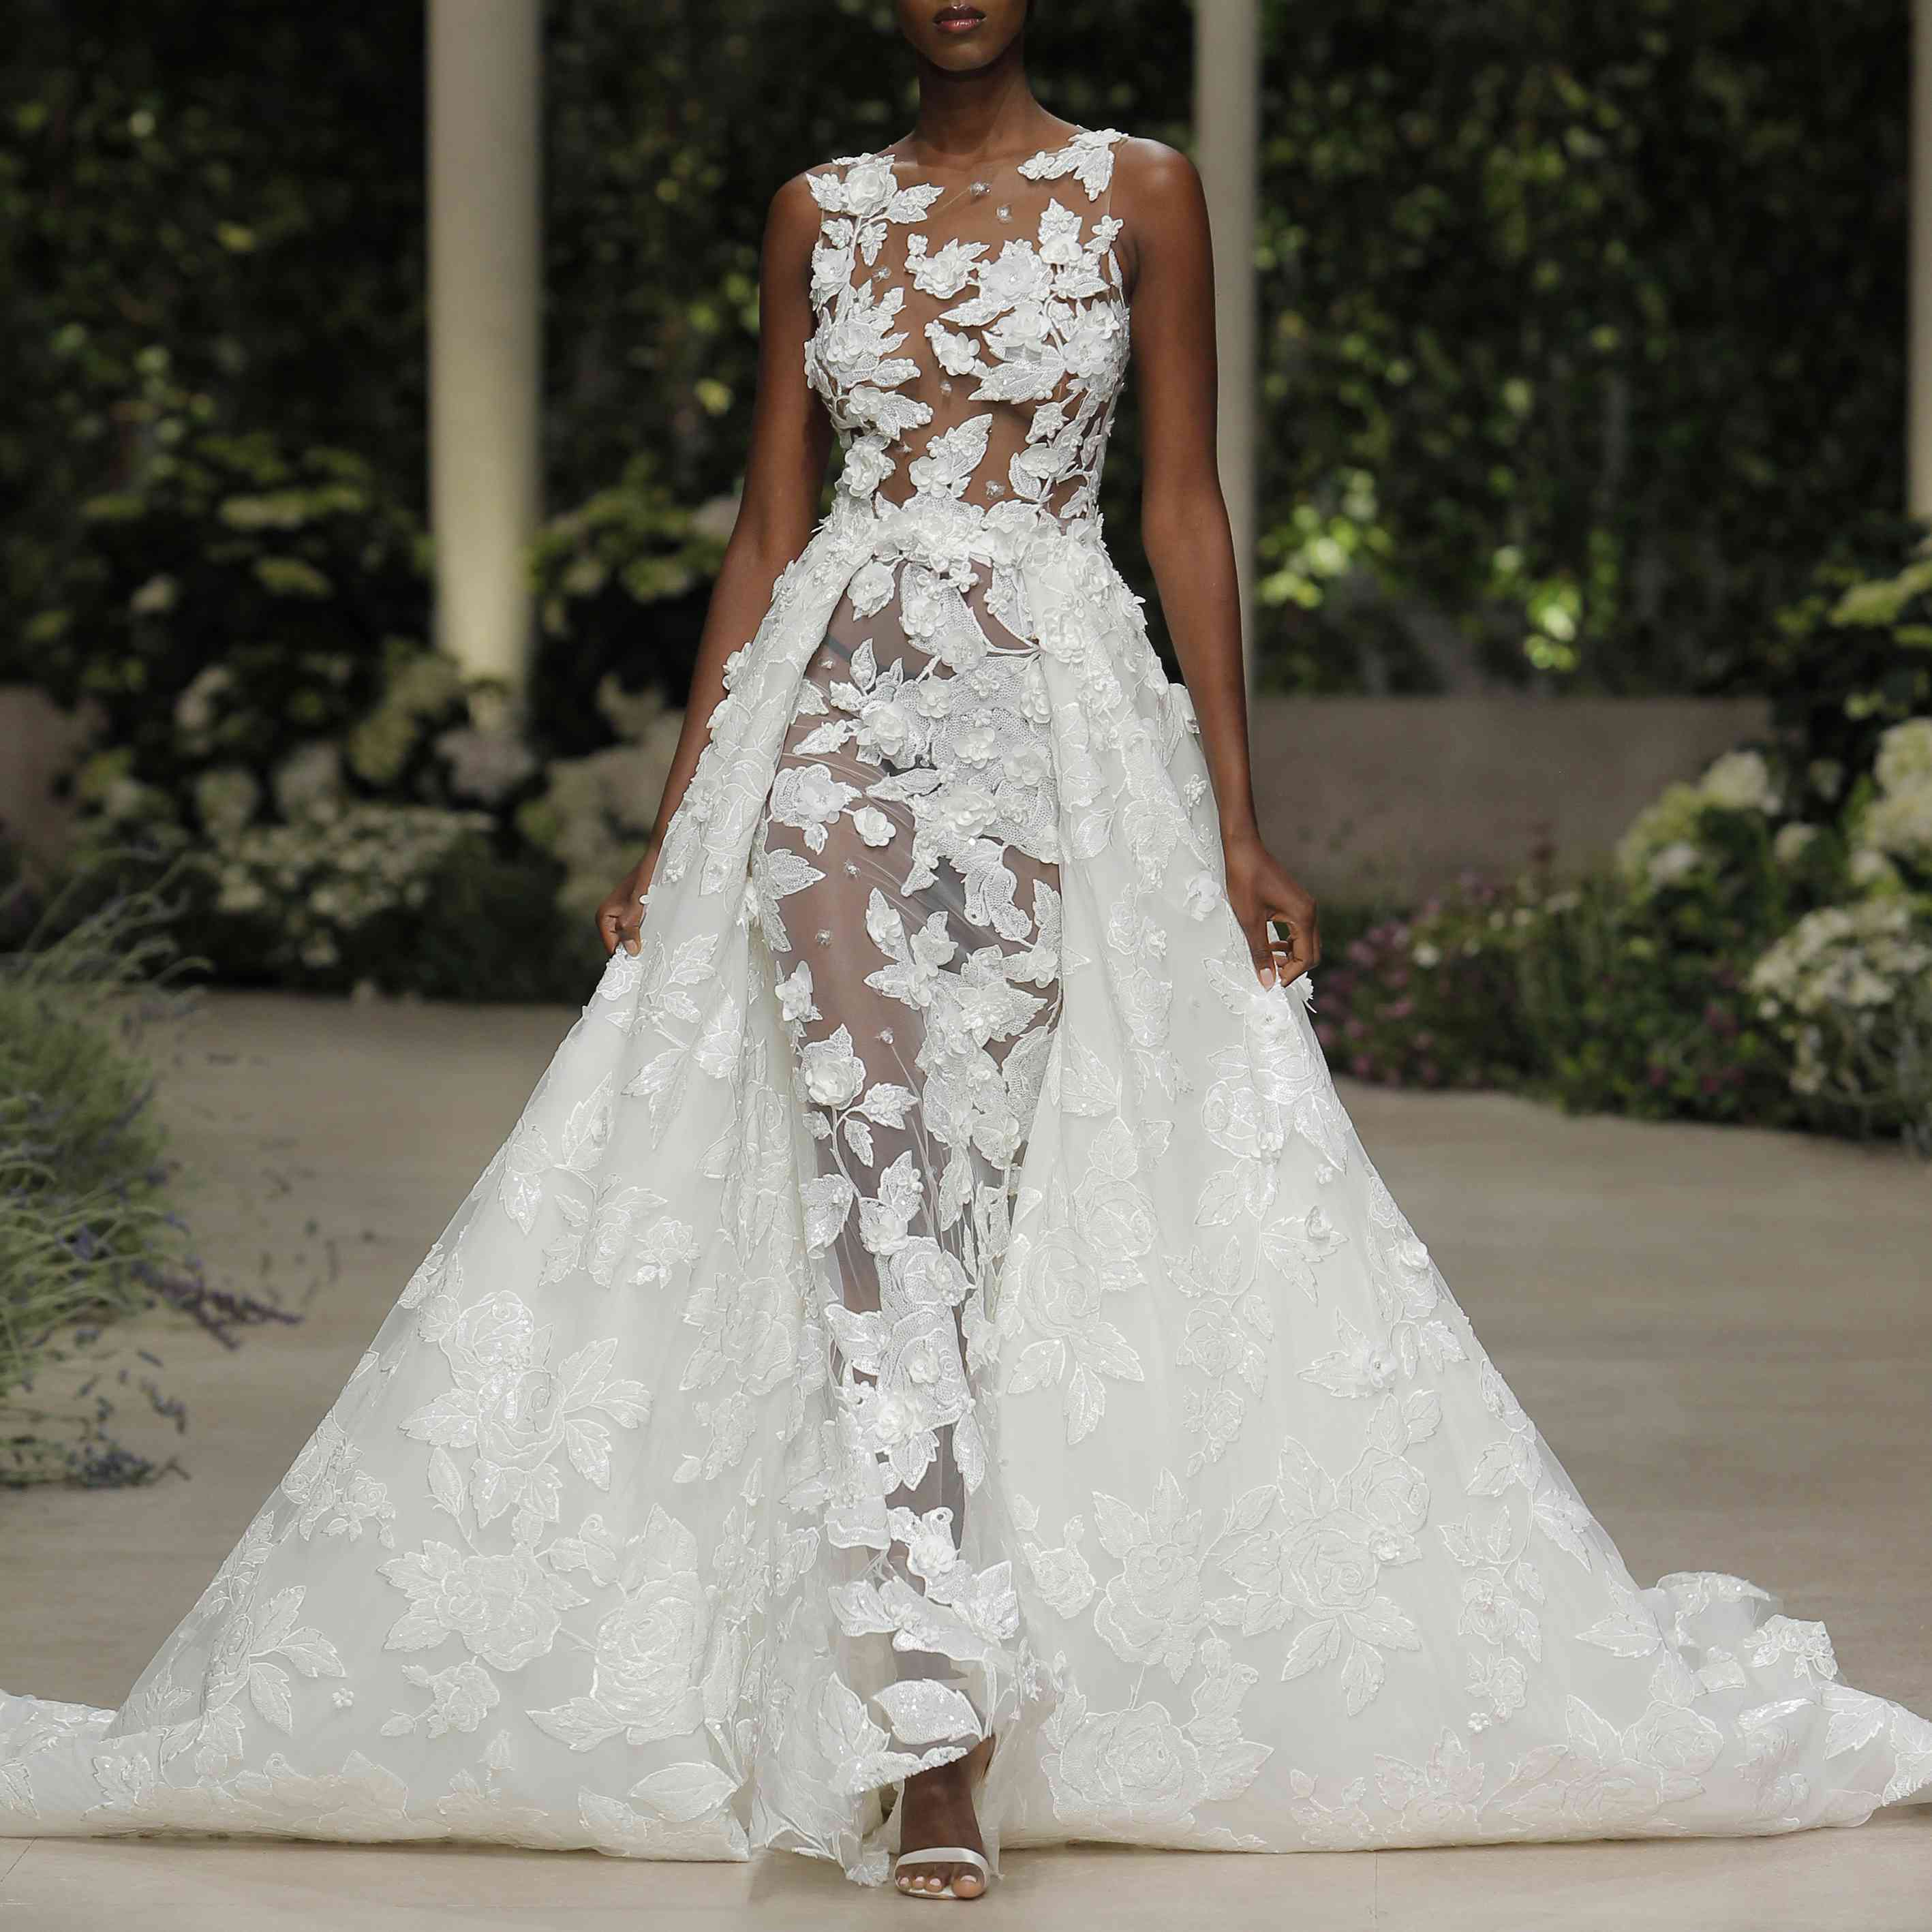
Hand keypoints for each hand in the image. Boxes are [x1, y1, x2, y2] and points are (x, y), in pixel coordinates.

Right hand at [594, 844, 659, 955]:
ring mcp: (620, 916)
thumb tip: (630, 951)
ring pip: (630, 938)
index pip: (612, 949)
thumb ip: (631, 926)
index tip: (642, 967)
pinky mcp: (632, 913)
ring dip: (642, 942)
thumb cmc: (647, 877)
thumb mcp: (639, 903)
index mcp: (603, 917)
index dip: (626, 958)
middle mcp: (608, 918)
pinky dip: (646, 934)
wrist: (657, 857)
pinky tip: (658, 936)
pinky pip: (636, 930)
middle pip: (621, 945)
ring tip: (657, 947)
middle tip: (653, 958)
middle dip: (634, 950)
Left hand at [1223, 833, 1319, 988]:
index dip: (1291, 974)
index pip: (1308, 957)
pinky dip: (1287, 943)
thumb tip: (1267, 981)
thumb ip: (1260, 953)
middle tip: (1270, 974)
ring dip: (1290, 955)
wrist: (1243, 849)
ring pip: (1306, 942)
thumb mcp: (1250, 921)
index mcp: (1303, 917)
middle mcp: (1310, 912)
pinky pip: (1299, 931)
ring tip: (1268, 959)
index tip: (1271, 982)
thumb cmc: (1245, 880)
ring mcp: (1304, 906)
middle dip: (1294, 967)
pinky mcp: (1296, 903)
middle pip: (1312, 952)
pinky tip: (1269, 943)